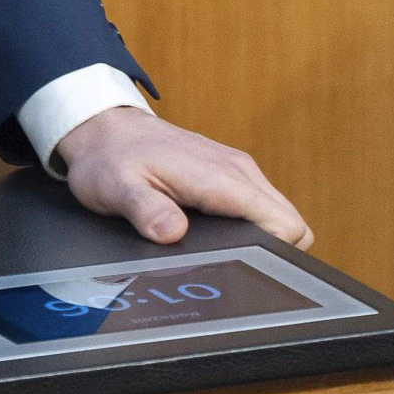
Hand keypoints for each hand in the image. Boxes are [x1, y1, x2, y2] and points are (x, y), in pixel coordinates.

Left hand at [55, 107, 312, 249]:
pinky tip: (216, 232)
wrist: (102, 126)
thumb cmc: (109, 157)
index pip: (285, 224)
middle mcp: (237, 170)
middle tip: (233, 265)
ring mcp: (235, 169)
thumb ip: (146, 211)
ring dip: (259, 235)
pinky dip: (248, 223)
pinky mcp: (229, 172)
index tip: (247, 267)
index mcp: (219, 176)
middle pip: (290, 223)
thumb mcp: (116, 188)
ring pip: (276, 214)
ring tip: (221, 249)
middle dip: (271, 249)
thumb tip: (172, 232)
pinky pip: (258, 204)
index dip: (274, 253)